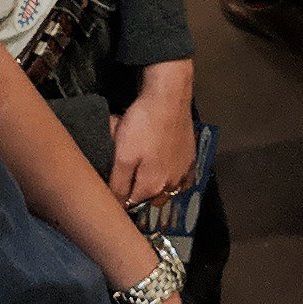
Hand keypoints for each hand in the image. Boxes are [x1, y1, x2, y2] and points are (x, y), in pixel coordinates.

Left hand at [107, 61, 196, 205]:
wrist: (168, 98)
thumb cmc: (142, 125)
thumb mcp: (122, 156)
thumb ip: (119, 184)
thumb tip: (117, 205)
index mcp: (152, 187)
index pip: (130, 204)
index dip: (119, 198)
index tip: (111, 186)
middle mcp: (171, 184)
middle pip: (150, 200)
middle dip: (138, 194)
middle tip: (125, 176)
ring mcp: (184, 172)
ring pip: (167, 190)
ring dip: (155, 186)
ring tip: (144, 171)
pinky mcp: (191, 158)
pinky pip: (183, 179)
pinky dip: (174, 179)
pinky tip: (167, 170)